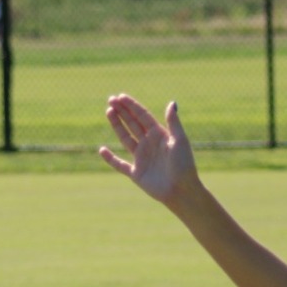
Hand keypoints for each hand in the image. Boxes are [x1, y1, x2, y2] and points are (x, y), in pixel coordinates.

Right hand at [99, 95, 202, 209]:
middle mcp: (149, 144)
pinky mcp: (136, 173)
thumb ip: (174, 122)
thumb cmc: (184, 165)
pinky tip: (102, 149)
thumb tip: (172, 102)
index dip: (132, 106)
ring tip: (108, 112)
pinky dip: (111, 158)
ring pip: (125, 138)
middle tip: (111, 100)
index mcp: (160, 135)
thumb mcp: (180, 140)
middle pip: (132, 124)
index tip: (121, 97)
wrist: (182, 190)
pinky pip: (120, 164)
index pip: (143, 117)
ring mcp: (142, 158)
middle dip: (122, 112)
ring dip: (117, 126)